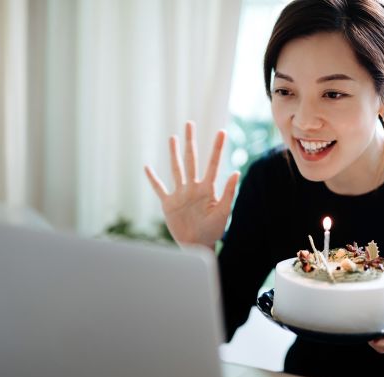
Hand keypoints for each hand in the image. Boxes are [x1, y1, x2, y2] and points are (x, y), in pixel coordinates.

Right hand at [144, 121, 239, 248]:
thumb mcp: (223, 211)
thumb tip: (236, 172)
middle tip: (190, 123)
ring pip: (176, 169)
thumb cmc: (213, 231)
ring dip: (173, 153)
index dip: (217, 148)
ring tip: (173, 138)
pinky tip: (147, 167)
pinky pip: (159, 188)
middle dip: (190, 142)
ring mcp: (180, 194)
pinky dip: (152, 179)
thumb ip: (229, 192)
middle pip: (191, 159)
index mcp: (207, 188)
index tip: (221, 131)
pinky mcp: (168, 203)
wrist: (197, 246)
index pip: (212, 163)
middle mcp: (193, 187)